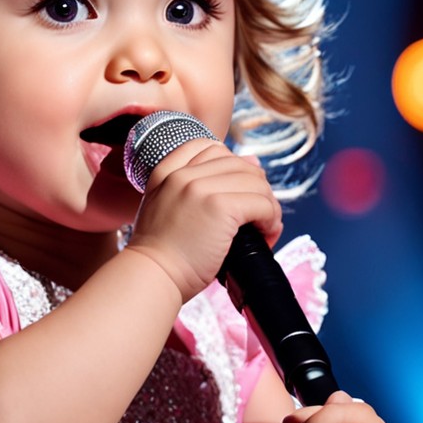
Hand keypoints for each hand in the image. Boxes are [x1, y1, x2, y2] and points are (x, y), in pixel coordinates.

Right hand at [126, 141, 282, 303]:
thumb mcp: (165, 207)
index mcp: (166, 172)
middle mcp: (182, 174)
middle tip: (258, 216)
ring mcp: (200, 188)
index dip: (232, 165)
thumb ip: (195, 185)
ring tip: (265, 227)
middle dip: (255, 188)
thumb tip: (253, 160)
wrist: (151, 276)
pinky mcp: (219, 207)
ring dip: (268, 205)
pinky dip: (271, 219)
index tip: (236, 191)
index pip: (209, 147)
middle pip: (238, 164)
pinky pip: (262, 203)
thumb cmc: (162, 252)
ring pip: (255, 182)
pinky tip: (266, 233)